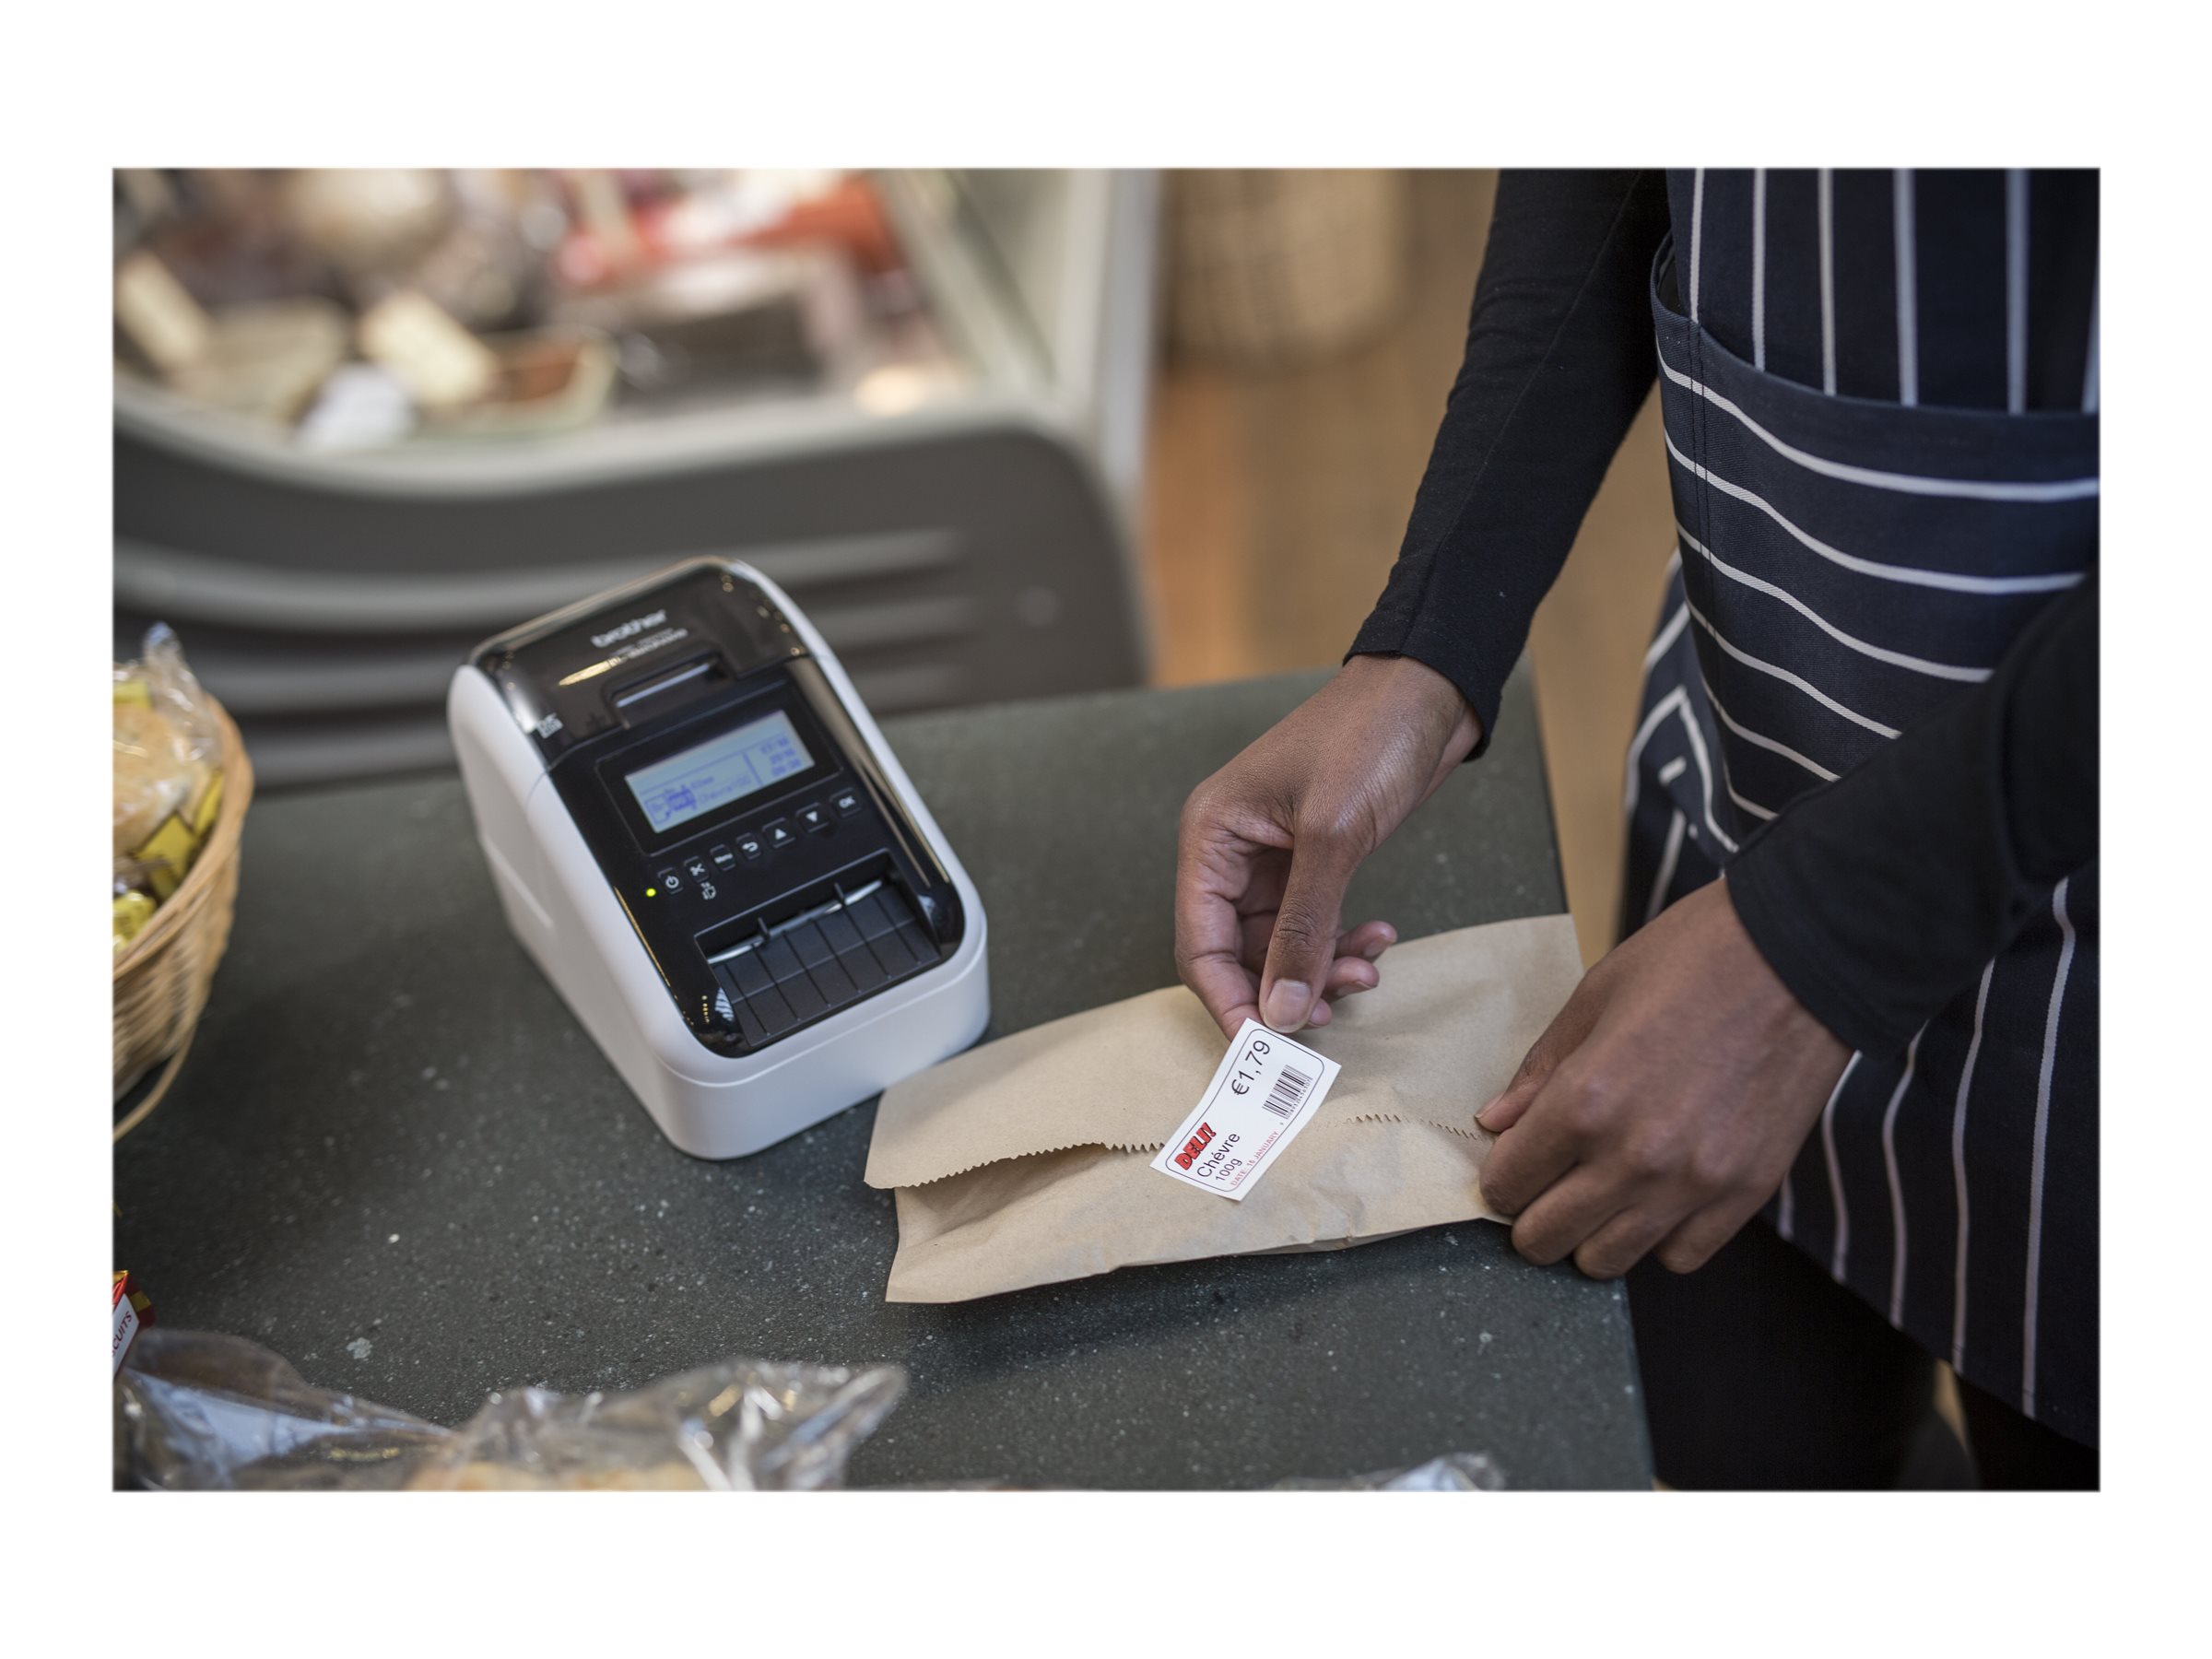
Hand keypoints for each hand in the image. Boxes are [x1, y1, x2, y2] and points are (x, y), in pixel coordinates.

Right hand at [1175, 654, 1481, 1036]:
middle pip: (1237, 953)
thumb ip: (1303, 929)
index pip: (1199, 943)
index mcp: (1212, 835)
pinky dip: (1342, 943)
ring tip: (1368, 971)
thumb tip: (1279, 1009)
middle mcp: (1232, 850)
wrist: (1428, 690)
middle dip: (1283, 988)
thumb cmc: (1369, 737)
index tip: (1265, 1047)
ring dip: (1321, 969)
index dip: (1228, 1001)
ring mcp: (1272, 857)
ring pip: (1280, 945)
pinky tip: (1378, 939)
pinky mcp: (1312, 859)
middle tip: (1329, 1014)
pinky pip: (1312, 924)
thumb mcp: (1333, 837)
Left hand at [1476, 878, 1850, 1277]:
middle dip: (1533, 1214)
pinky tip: (1659, 1195)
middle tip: (1548, 1182)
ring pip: (1607, 1260)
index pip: (1507, 1185)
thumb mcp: (1596, 997)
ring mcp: (1694, 1185)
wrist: (1803, 959)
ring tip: (1602, 1191)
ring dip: (1591, 1233)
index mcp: (1584, 1101)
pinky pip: (1680, 1256)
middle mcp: (1633, 1158)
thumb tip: (1497, 1122)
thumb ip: (1541, 1070)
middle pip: (1546, 1238)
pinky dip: (1660, 1236)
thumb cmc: (1694, 960)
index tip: (1513, 1161)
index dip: (1501, 1176)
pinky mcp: (1746, 1194)